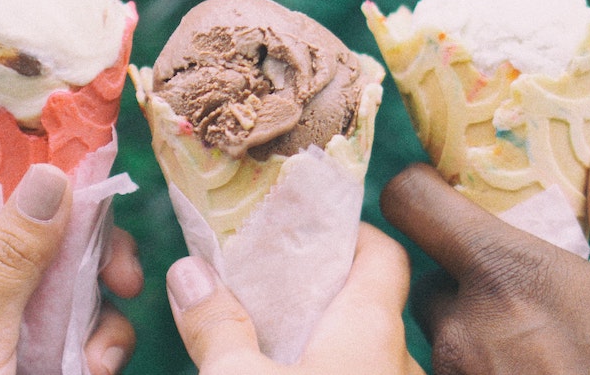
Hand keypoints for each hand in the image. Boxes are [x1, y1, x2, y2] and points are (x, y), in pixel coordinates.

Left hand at [0, 164, 143, 374]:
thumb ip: (12, 255)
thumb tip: (49, 171)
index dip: (22, 151)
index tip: (83, 143)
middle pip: (40, 224)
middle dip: (90, 243)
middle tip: (123, 270)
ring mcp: (1, 318)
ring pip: (68, 278)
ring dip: (99, 305)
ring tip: (102, 351)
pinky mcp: (27, 354)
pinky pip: (76, 327)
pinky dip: (97, 344)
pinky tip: (97, 368)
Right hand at [166, 223, 424, 374]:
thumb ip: (216, 325)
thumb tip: (188, 271)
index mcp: (373, 326)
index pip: (383, 252)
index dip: (348, 232)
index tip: (303, 229)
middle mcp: (400, 360)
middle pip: (371, 303)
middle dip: (320, 292)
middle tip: (269, 288)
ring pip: (367, 353)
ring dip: (325, 342)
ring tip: (270, 342)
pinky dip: (331, 369)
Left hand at [381, 133, 589, 373]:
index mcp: (510, 277)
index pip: (412, 204)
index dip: (422, 190)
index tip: (449, 192)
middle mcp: (466, 330)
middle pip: (431, 279)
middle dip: (467, 278)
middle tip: (526, 291)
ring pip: (443, 337)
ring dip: (478, 332)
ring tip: (545, 347)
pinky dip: (485, 372)